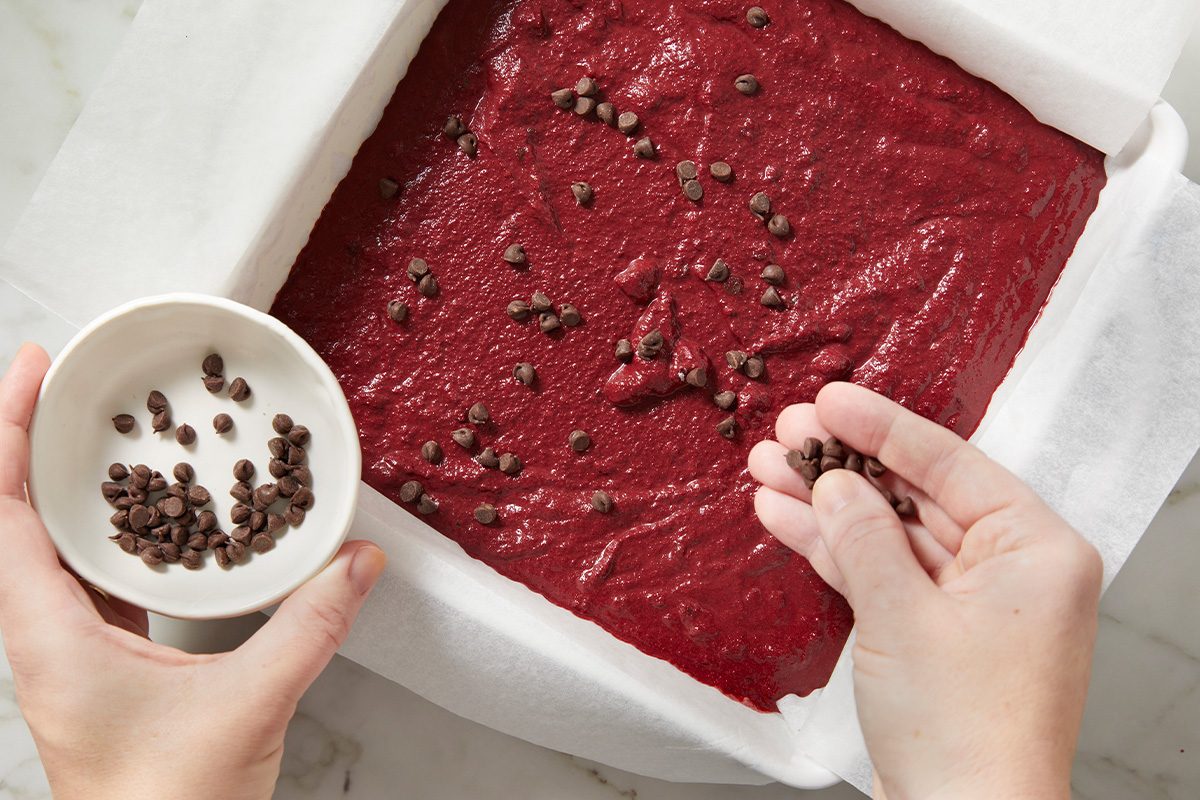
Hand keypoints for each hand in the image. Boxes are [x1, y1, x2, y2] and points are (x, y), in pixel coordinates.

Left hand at [0, 343, 386, 799]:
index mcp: (50, 637)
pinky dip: (109, 531)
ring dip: (66, 484)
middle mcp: (45, 636)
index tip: (33, 371)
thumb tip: (356, 563)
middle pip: (13, 516)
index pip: (2, 514)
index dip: (5, 433)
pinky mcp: (102, 663)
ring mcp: (70, 650)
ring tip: (105, 434)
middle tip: (67, 385)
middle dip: (29, 441)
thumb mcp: (250, 706)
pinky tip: (150, 516)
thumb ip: (310, 627)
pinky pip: (91, 577)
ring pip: (48, 545)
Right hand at [749, 382, 1101, 799]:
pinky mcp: (936, 636)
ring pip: (890, 534)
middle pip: (915, 495)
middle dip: (844, 466)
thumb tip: (834, 479)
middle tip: (787, 432)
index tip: (829, 400)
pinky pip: (883, 575)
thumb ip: (863, 536)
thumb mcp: (903, 615)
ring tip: (768, 469)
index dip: (881, 427)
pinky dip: (835, 551)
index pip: (950, 463)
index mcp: (1036, 550)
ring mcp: (972, 605)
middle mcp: (1012, 570)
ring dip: (827, 506)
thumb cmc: (964, 733)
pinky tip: (786, 519)